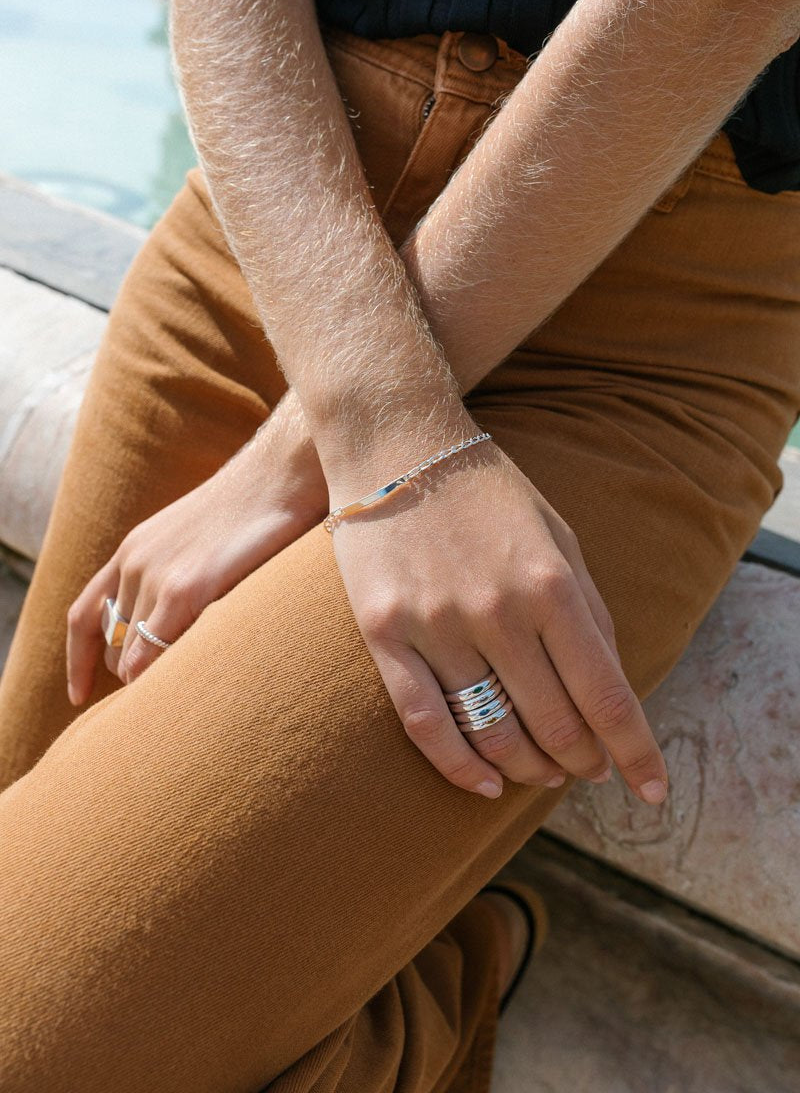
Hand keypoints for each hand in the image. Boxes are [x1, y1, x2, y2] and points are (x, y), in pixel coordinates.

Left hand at [66, 390, 326, 704]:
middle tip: (157, 700)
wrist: (282, 472)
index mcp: (134, 548)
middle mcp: (134, 562)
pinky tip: (180, 693)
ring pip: (129, 653)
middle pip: (110, 642)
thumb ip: (181, 571)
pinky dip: (155, 681)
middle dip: (124, 674)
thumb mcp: (201, 537)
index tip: (80, 693)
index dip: (79, 660)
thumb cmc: (258, 507)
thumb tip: (184, 616)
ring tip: (179, 700)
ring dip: (146, 682)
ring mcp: (156, 574)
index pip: (83, 615)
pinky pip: (152, 654)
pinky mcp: (185, 587)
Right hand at [327, 434, 668, 803]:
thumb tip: (613, 689)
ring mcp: (436, 623)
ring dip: (528, 769)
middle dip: (581, 763)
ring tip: (542, 774)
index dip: (635, 753)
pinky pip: (424, 722)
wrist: (395, 443)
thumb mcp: (558, 536)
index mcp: (552, 584)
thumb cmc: (487, 492)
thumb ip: (589, 611)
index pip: (606, 695)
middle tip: (587, 771)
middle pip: (554, 724)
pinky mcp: (384, 631)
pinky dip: (460, 767)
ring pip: (492, 732)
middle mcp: (497, 610)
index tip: (651, 792)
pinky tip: (485, 785)